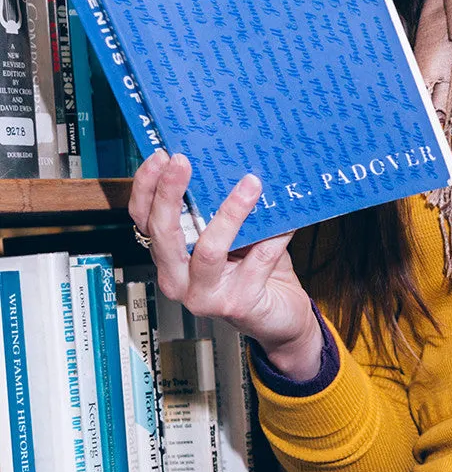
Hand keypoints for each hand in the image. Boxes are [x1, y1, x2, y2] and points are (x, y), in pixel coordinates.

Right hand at [128, 150, 322, 376]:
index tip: (161, 156)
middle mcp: (178, 279)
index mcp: (170, 257)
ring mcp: (206, 295)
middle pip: (163, 233)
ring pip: (209, 250)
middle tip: (182, 160)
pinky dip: (276, 237)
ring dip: (230, 213)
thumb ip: (220, 210)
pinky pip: (259, 260)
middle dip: (170, 194)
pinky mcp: (238, 304)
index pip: (143, 220)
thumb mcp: (233, 236)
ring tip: (250, 183)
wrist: (281, 316)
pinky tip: (288, 220)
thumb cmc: (253, 270)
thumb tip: (231, 162)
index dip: (146, 187)